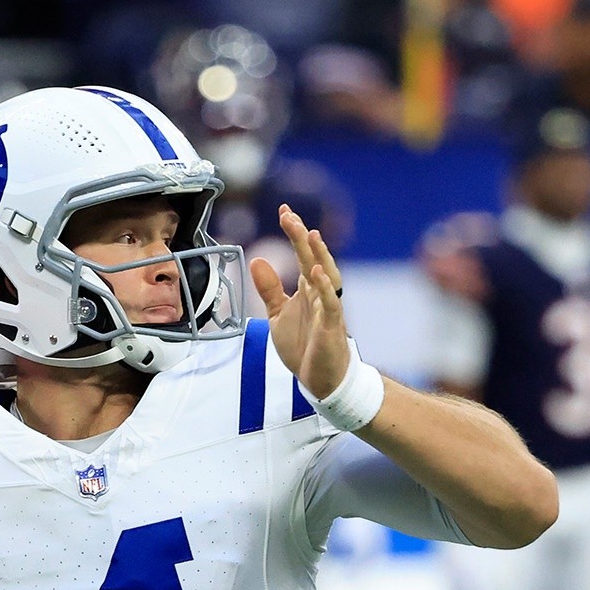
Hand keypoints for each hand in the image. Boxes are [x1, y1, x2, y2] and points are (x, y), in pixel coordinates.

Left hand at [251, 205, 352, 399]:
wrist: (319, 378)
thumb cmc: (303, 345)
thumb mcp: (277, 314)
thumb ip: (269, 288)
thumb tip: (257, 259)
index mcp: (307, 288)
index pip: (302, 255)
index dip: (294, 234)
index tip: (284, 211)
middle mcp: (320, 293)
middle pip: (313, 259)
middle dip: (301, 237)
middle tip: (288, 215)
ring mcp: (328, 308)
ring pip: (327, 275)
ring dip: (319, 255)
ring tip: (309, 234)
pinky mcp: (332, 327)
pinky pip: (331, 304)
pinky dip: (325, 287)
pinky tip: (317, 272)